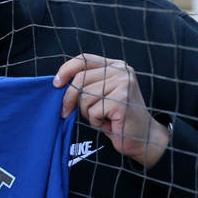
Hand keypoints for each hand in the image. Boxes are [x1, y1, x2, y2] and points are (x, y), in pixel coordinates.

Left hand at [54, 54, 170, 168]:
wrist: (142, 138)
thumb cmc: (117, 118)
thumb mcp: (100, 95)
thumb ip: (86, 84)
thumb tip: (58, 83)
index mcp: (116, 66)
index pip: (84, 59)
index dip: (66, 70)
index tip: (56, 84)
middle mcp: (121, 71)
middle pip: (80, 79)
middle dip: (70, 99)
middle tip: (66, 112)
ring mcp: (123, 84)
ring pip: (85, 97)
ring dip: (88, 113)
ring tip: (103, 118)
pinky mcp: (122, 100)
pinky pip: (93, 111)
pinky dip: (96, 122)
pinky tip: (109, 123)